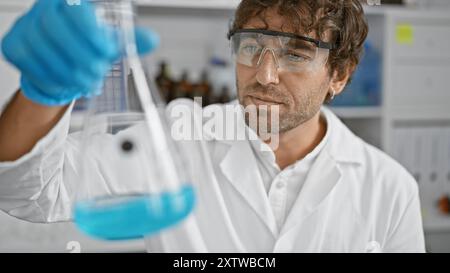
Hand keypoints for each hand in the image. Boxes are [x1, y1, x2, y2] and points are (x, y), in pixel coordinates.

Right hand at [1, 0, 158, 105]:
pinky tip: (67, 83)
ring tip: (87, 82)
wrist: (61, 62)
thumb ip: (130, 41)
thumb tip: (152, 39)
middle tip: (97, 73)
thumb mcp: (109, 43)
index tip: (107, 52)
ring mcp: (25, 27)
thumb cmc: (85, 47)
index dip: (91, 33)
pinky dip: (52, 78)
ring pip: (41, 49)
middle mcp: (44, 10)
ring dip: (68, 71)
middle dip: (79, 56)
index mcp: (70, 3)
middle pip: (54, 29)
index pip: (76, 11)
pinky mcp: (13, 46)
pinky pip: (29, 64)